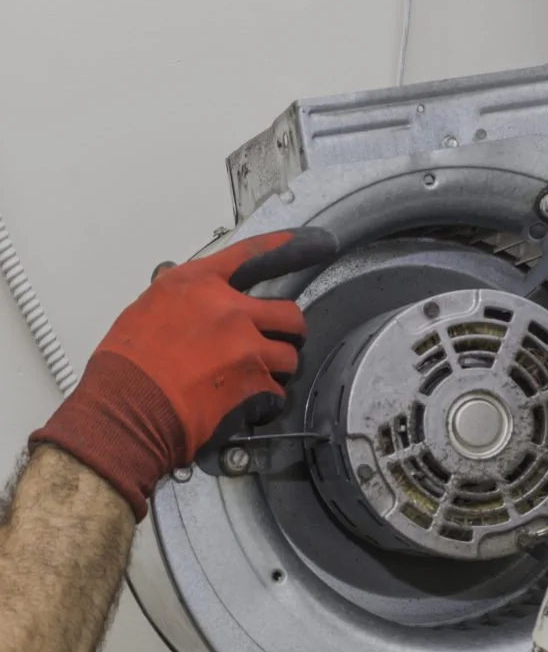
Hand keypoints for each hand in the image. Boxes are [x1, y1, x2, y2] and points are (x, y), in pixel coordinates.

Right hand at [30, 228, 337, 520]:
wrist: (125, 409)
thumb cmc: (126, 367)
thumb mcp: (147, 310)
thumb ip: (183, 302)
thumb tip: (194, 306)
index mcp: (198, 285)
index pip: (254, 255)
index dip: (290, 247)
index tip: (319, 242)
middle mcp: (229, 310)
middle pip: (290, 314)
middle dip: (289, 332)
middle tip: (278, 343)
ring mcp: (247, 347)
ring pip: (289, 356)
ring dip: (276, 370)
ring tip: (250, 380)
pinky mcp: (255, 383)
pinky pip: (278, 393)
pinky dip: (265, 403)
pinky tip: (243, 404)